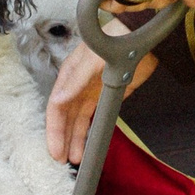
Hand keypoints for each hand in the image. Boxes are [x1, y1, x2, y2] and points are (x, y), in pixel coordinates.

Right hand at [43, 35, 158, 166]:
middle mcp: (77, 86)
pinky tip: (89, 143)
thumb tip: (59, 99)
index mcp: (70, 76)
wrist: (140, 35)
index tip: (55, 148)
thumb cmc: (114, 40)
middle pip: (65, 117)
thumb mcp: (94, 60)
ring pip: (78, 120)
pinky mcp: (107, 96)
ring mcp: (92, 92)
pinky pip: (94, 118)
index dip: (54, 129)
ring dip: (75, 138)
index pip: (56, 107)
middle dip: (62, 138)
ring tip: (75, 158)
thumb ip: (77, 80)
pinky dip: (89, 131)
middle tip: (61, 159)